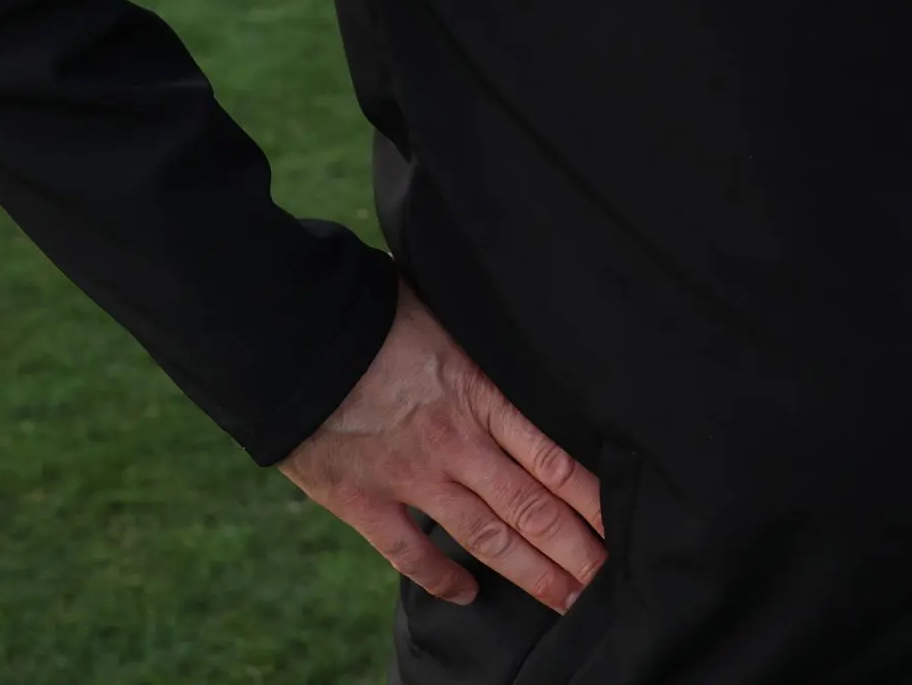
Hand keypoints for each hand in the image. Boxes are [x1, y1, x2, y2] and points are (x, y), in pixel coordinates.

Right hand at [281, 281, 604, 612]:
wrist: (290, 335)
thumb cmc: (367, 311)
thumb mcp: (442, 313)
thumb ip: (477, 344)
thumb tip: (510, 335)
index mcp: (478, 393)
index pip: (551, 456)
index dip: (590, 497)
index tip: (621, 523)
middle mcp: (453, 443)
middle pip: (530, 508)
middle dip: (574, 550)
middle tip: (609, 581)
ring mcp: (409, 477)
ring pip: (485, 538)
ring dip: (530, 573)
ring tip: (566, 599)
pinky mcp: (362, 500)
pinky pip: (410, 553)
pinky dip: (441, 578)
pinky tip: (468, 594)